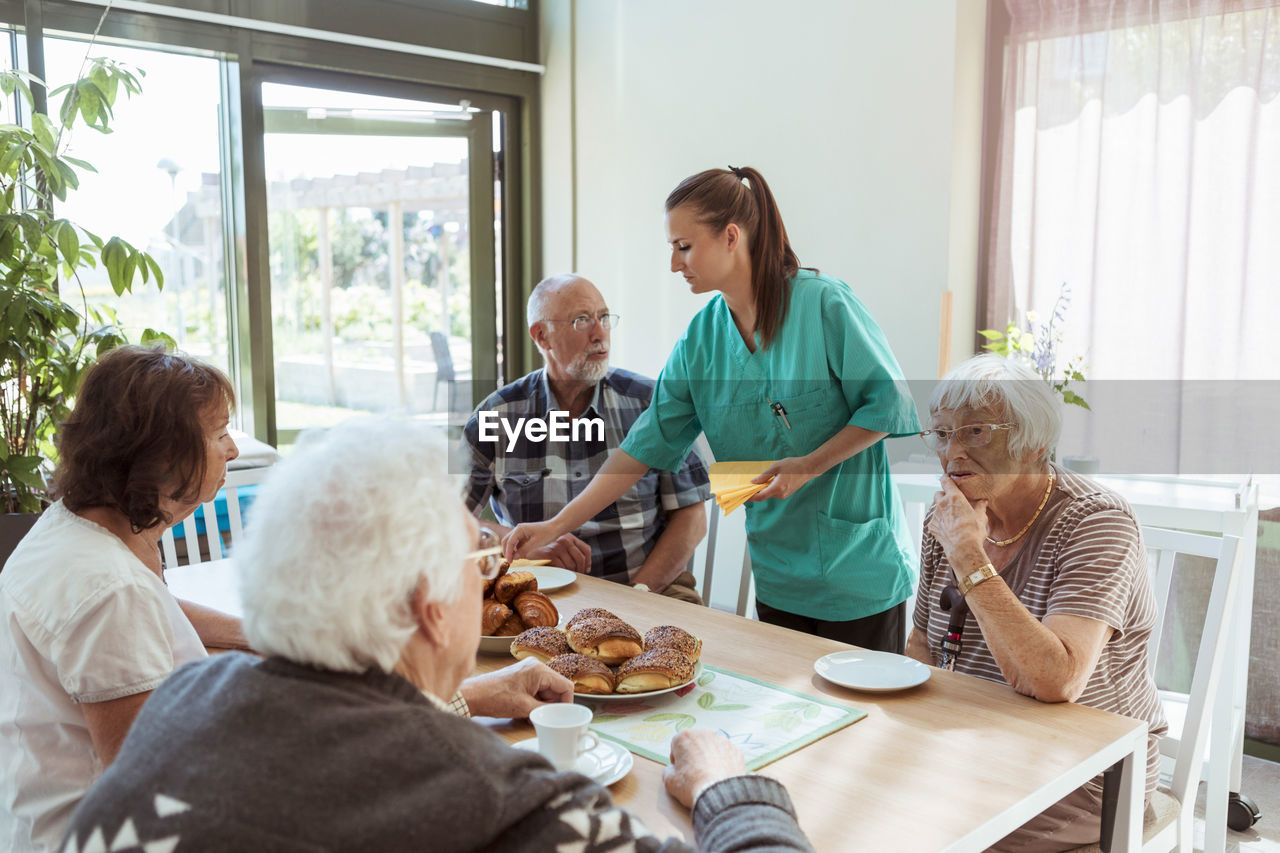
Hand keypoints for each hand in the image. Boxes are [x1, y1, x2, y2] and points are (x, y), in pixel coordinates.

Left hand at [459, 657, 573, 718]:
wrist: (473, 695)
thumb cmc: (495, 698)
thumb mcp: (525, 708)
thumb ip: (547, 710)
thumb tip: (560, 714)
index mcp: (539, 670)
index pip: (565, 685)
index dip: (567, 702)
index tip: (563, 716)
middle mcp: (536, 666)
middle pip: (556, 687)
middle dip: (552, 704)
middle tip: (543, 716)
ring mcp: (528, 670)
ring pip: (547, 690)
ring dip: (542, 704)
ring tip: (530, 714)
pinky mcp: (522, 676)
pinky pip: (537, 689)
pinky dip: (535, 700)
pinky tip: (526, 710)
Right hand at [504, 521, 562, 560]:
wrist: (556, 528)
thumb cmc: (547, 534)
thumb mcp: (535, 544)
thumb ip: (523, 551)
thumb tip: (514, 558)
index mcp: (519, 529)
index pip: (509, 542)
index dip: (508, 553)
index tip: (509, 562)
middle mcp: (518, 529)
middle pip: (506, 541)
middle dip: (507, 551)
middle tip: (509, 561)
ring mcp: (521, 532)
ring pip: (511, 542)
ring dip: (511, 550)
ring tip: (514, 560)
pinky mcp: (524, 535)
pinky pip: (517, 543)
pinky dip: (516, 549)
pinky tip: (520, 555)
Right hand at [531, 532, 591, 573]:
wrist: (526, 546)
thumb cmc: (543, 548)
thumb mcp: (559, 547)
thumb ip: (569, 552)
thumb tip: (586, 568)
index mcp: (569, 537)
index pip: (586, 549)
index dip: (589, 561)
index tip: (587, 569)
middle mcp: (564, 540)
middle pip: (580, 558)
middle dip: (580, 569)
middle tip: (578, 575)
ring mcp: (557, 546)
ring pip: (571, 565)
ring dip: (571, 573)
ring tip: (568, 576)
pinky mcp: (550, 553)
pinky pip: (562, 567)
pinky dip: (562, 573)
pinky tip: (561, 574)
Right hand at [662, 729, 746, 808]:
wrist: (719, 795)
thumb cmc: (692, 785)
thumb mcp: (669, 781)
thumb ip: (668, 771)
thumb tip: (673, 770)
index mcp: (684, 736)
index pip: (676, 744)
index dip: (677, 758)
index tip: (679, 769)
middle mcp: (704, 734)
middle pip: (695, 743)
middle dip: (694, 755)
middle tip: (693, 773)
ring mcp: (722, 741)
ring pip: (712, 747)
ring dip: (709, 757)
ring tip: (709, 776)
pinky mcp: (736, 751)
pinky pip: (726, 755)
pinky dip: (724, 763)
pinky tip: (720, 776)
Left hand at [748, 457, 815, 500]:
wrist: (808, 468)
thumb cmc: (793, 465)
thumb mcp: (776, 467)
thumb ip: (764, 476)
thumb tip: (753, 482)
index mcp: (777, 488)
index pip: (760, 496)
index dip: (750, 497)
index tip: (743, 496)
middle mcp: (780, 494)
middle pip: (764, 495)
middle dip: (756, 491)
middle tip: (748, 484)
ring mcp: (784, 495)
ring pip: (769, 493)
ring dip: (764, 488)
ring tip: (761, 479)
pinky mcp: (786, 493)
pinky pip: (775, 492)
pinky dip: (770, 488)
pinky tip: (770, 480)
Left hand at [928, 475, 988, 562]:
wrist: (963, 548)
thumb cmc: (973, 531)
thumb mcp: (980, 517)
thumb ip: (980, 507)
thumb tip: (983, 501)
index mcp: (954, 497)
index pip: (945, 481)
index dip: (946, 479)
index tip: (947, 479)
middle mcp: (942, 503)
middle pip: (938, 493)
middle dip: (944, 496)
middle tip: (953, 502)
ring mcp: (935, 515)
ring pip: (936, 507)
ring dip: (942, 509)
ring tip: (952, 518)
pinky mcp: (932, 526)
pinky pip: (935, 520)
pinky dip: (940, 521)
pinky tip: (948, 528)